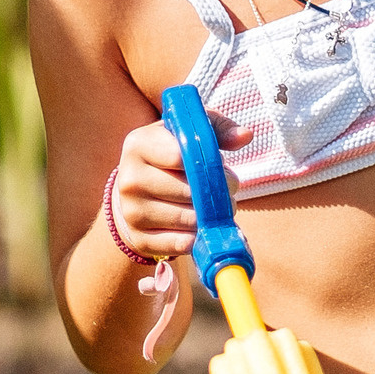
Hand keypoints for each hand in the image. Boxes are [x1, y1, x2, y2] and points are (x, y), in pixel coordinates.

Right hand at [106, 111, 250, 259]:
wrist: (138, 190)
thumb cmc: (170, 155)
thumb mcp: (189, 133)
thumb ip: (218, 129)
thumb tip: (245, 136)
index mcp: (138, 145)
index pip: (179, 156)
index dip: (208, 164)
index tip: (221, 165)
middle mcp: (129, 179)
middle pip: (187, 191)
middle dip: (216, 193)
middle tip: (228, 191)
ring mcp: (132, 212)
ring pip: (187, 220)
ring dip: (211, 217)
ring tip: (216, 208)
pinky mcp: (140, 239)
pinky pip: (181, 244)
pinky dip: (199, 237)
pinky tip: (202, 227)